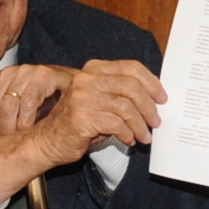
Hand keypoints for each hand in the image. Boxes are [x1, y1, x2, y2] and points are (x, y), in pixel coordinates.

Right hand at [0, 59, 166, 204]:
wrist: (46, 141)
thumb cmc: (77, 124)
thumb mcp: (100, 102)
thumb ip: (120, 95)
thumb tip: (153, 100)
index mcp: (93, 70)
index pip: (130, 67)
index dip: (151, 82)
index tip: (162, 97)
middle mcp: (87, 79)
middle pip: (131, 86)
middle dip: (149, 105)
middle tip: (156, 121)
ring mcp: (83, 97)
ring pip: (126, 107)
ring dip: (140, 124)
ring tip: (145, 136)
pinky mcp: (82, 117)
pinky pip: (116, 124)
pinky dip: (128, 133)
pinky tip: (129, 140)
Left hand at [0, 62, 76, 145]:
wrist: (80, 90)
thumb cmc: (49, 104)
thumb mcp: (18, 110)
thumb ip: (0, 119)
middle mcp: (7, 73)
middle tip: (8, 146)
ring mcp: (25, 72)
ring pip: (5, 107)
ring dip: (12, 130)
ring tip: (20, 139)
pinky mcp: (44, 75)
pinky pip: (28, 103)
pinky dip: (28, 121)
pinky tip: (32, 129)